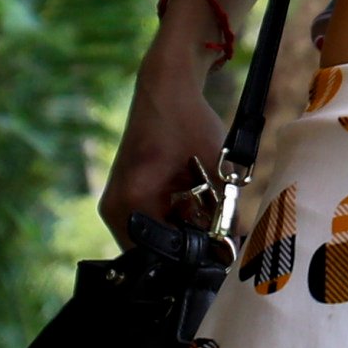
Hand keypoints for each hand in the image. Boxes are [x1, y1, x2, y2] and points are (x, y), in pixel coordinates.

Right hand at [99, 11, 230, 247]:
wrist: (166, 88)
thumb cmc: (190, 123)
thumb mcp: (216, 171)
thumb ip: (222, 215)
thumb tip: (232, 252)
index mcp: (130, 204)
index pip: (159, 257)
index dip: (190, 259)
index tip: (216, 252)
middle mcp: (115, 210)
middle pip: (155, 252)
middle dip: (187, 247)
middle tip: (215, 229)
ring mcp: (116, 204)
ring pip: (155, 238)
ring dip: (182, 232)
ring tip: (203, 208)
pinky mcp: (124, 197)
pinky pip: (152, 222)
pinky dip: (174, 218)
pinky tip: (191, 200)